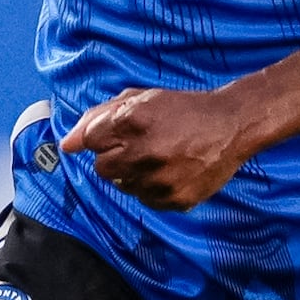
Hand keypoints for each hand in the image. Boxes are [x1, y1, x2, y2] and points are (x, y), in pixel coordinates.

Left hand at [59, 86, 249, 211]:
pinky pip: (144, 200)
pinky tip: (170, 171)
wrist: (232, 125)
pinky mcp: (174, 199)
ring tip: (159, 157)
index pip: (90, 140)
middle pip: (102, 168)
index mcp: (132, 121)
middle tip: (141, 146)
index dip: (104, 137)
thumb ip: (97, 117)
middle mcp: (144, 152)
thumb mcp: (140, 99)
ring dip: (133, 174)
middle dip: (115, 156)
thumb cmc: (182, 110)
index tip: (122, 134)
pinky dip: (151, 189)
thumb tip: (66, 145)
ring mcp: (160, 179)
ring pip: (122, 186)